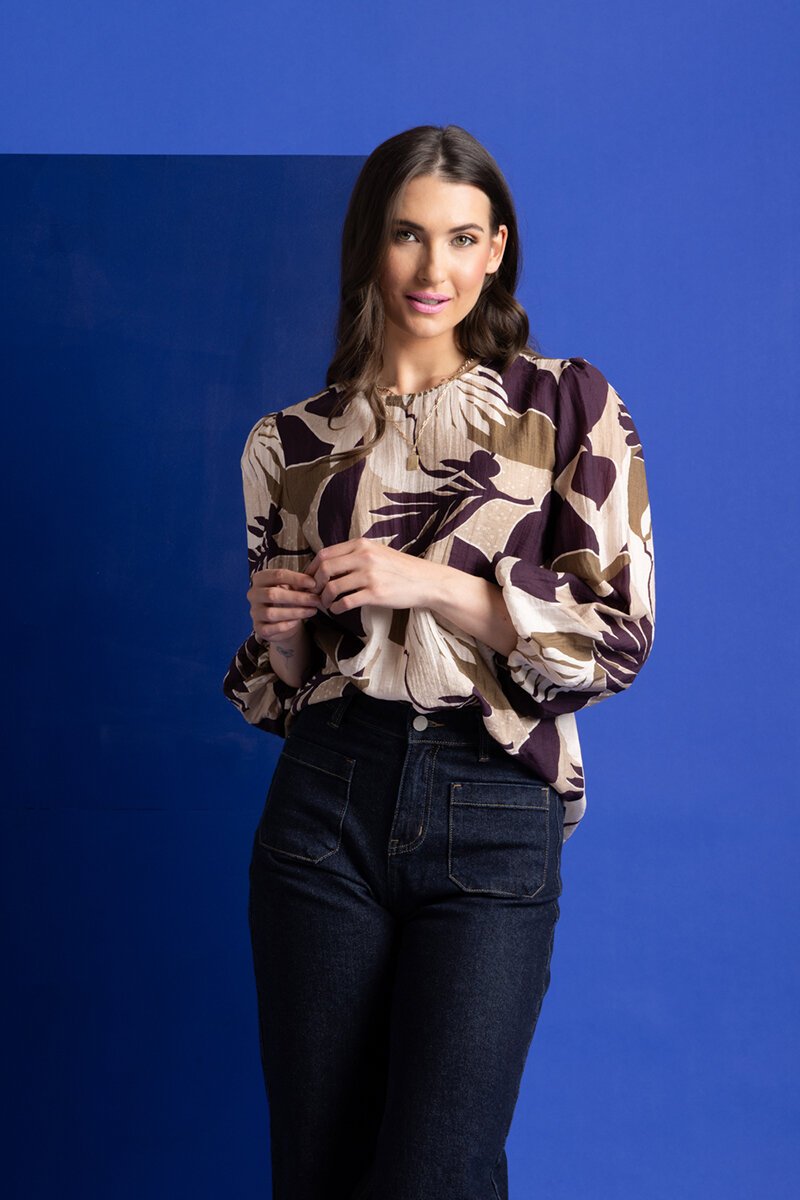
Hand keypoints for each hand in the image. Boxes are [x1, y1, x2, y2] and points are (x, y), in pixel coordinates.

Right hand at [247, 567, 322, 644]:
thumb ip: (300, 583)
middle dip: (297, 597)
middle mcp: (253, 594)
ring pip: (271, 613)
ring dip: (294, 612)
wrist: (281, 620)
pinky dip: (285, 625)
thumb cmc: (288, 598)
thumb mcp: (293, 587)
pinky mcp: (258, 628)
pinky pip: (270, 628)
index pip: (277, 575)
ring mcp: (254, 612)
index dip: (297, 578)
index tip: (313, 583)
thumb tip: (315, 581)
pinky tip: (298, 622)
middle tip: (316, 599)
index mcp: (260, 578)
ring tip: (312, 611)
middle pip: (273, 594)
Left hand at [305, 538, 445, 614]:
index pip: (325, 554)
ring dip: (324, 598)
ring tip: (327, 603)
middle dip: (314, 584)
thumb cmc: (400, 568)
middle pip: (325, 569)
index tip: (309, 578)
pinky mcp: (375, 594)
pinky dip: (336, 608)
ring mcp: (369, 576)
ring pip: (332, 587)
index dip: (311, 568)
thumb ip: (355, 553)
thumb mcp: (377, 551)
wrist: (425, 581)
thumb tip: (329, 563)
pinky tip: (338, 610)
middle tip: (315, 593)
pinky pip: (346, 602)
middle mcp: (364, 557)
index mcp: (361, 545)